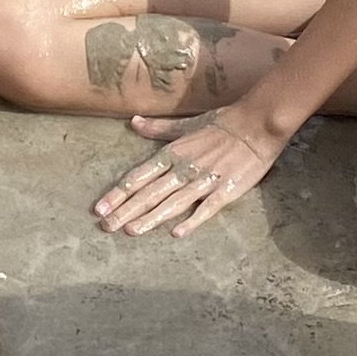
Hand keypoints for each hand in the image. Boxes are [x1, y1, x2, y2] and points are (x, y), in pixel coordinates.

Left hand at [95, 107, 279, 236]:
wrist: (257, 124)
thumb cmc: (221, 123)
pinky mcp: (225, 190)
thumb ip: (158, 128)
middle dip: (126, 210)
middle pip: (150, 193)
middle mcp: (184, 168)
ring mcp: (204, 180)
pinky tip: (177, 233)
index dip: (118, 193)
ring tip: (131, 231)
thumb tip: (134, 122)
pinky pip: (206, 208)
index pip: (139, 176)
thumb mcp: (186, 124)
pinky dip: (192, 221)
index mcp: (172, 153)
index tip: (100, 208)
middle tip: (106, 226)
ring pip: (173, 202)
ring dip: (151, 218)